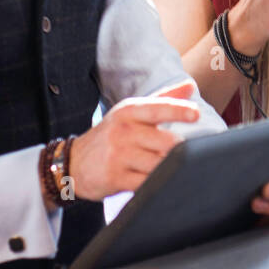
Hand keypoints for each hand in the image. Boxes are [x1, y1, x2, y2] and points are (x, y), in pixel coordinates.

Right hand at [66, 80, 201, 200]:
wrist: (72, 162)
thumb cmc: (111, 135)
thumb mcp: (131, 112)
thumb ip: (163, 99)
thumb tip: (191, 85)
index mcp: (129, 112)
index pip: (157, 109)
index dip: (178, 111)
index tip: (195, 114)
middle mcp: (123, 132)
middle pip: (166, 142)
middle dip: (179, 150)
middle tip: (182, 153)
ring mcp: (118, 156)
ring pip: (160, 164)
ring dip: (169, 168)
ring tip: (168, 166)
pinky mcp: (115, 178)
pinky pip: (147, 183)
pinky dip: (157, 183)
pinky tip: (156, 180)